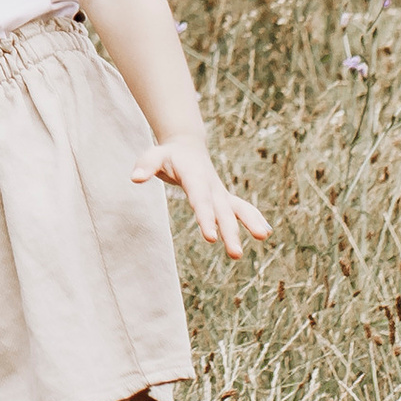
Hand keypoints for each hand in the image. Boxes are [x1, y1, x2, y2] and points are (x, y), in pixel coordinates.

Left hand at [134, 134, 270, 256]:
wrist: (186, 147)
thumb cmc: (167, 155)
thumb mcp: (153, 155)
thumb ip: (145, 165)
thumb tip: (135, 178)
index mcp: (194, 176)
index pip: (200, 199)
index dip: (205, 217)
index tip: (211, 238)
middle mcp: (211, 185)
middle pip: (221, 210)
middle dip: (230, 231)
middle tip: (235, 254)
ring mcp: (220, 192)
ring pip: (238, 208)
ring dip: (250, 222)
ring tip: (262, 237)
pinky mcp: (224, 198)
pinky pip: (242, 207)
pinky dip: (254, 217)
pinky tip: (265, 232)